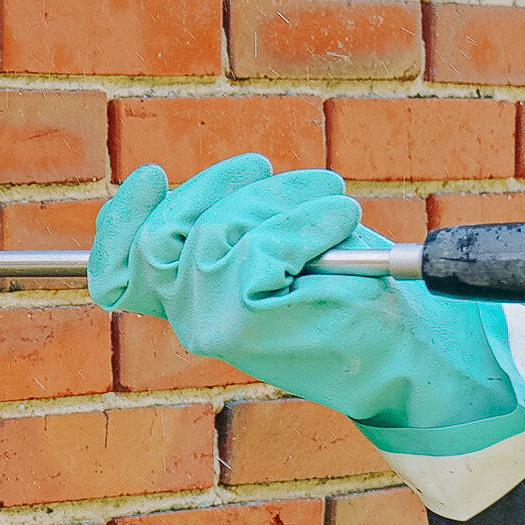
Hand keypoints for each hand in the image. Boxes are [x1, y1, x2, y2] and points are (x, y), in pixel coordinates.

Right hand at [86, 156, 524, 454]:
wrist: (407, 354)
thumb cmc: (348, 293)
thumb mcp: (280, 253)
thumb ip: (231, 229)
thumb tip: (207, 185)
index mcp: (192, 305)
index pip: (117, 273)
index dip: (119, 220)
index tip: (154, 174)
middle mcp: (192, 321)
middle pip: (159, 234)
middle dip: (220, 186)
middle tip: (276, 169)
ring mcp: (215, 326)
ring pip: (212, 233)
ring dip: (279, 200)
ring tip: (332, 200)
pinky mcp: (248, 324)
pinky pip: (259, 246)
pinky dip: (307, 221)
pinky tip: (341, 220)